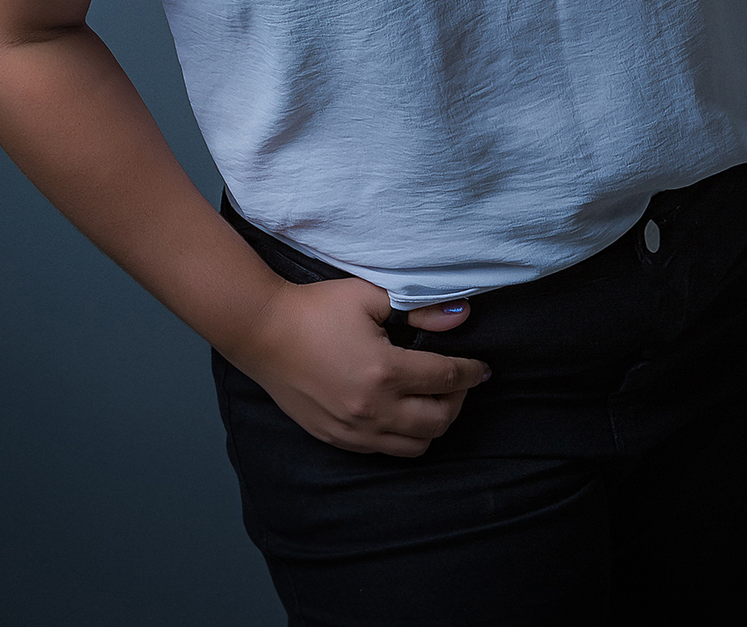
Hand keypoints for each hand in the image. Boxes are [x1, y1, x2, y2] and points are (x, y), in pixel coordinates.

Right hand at [236, 276, 490, 457]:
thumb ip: (419, 307)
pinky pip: (385, 450)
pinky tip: (403, 412)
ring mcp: (354, 430)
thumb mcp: (369, 296)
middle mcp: (373, 409)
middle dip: (459, 400)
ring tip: (434, 399)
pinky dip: (405, 436)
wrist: (263, 332)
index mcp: (385, 371)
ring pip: (416, 445)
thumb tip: (462, 317)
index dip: (471, 372)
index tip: (483, 367)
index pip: (446, 378)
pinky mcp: (337, 439)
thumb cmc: (316, 308)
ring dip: (434, 424)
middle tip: (460, 381)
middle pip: (439, 420)